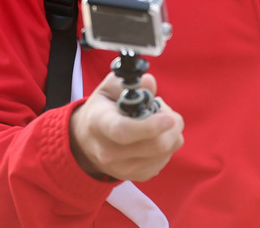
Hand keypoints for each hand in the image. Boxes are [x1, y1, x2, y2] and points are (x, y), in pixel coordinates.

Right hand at [69, 72, 183, 181]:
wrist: (87, 141)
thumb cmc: (101, 109)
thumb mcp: (108, 88)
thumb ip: (129, 82)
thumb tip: (150, 84)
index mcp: (99, 124)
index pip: (125, 131)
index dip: (150, 126)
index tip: (169, 118)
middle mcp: (109, 152)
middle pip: (155, 145)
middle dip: (172, 124)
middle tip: (164, 109)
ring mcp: (124, 168)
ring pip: (166, 152)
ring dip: (171, 132)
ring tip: (156, 120)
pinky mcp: (137, 176)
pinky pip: (165, 159)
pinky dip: (168, 144)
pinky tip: (155, 135)